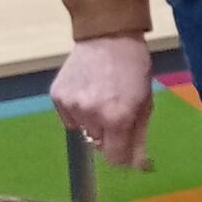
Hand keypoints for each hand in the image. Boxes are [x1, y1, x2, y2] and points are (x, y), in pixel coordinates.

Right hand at [52, 35, 153, 169]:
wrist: (108, 35)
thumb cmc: (134, 68)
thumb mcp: (145, 103)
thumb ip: (139, 137)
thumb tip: (137, 166)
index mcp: (118, 118)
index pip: (115, 158)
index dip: (122, 154)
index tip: (125, 145)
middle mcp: (91, 115)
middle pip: (98, 144)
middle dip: (108, 134)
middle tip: (115, 110)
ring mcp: (71, 105)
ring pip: (83, 130)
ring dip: (92, 121)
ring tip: (100, 96)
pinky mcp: (57, 95)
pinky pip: (68, 117)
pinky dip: (76, 110)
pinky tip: (85, 91)